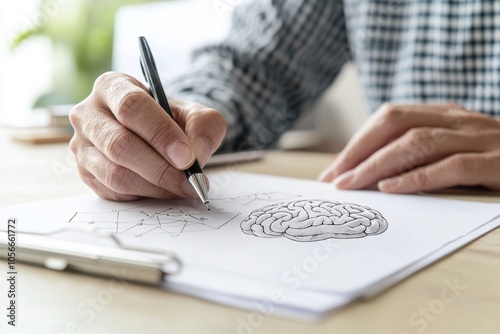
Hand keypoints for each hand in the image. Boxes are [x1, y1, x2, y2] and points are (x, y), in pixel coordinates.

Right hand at [69, 72, 226, 200]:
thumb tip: (197, 154)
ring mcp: (82, 146)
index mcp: (113, 86)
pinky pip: (114, 191)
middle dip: (160, 168)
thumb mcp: (195, 114)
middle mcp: (88, 114)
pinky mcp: (85, 173)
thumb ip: (204, 126)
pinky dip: (144, 195)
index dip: (160, 133)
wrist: (157, 135)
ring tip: (182, 187)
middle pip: (119, 144)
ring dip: (155, 186)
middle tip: (190, 180)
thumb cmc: (171, 120)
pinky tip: (164, 189)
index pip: (131, 107)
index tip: (188, 157)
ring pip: (115, 174)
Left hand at [319, 103, 499, 192]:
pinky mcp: (497, 163)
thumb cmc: (491, 161)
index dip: (357, 142)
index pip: (389, 117)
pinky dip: (417, 178)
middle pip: (396, 123)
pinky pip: (451, 167)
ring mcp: (480, 139)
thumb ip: (418, 154)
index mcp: (444, 114)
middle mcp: (458, 120)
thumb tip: (368, 174)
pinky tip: (392, 189)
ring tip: (352, 185)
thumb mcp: (452, 149)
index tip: (333, 170)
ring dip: (378, 165)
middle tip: (334, 179)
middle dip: (359, 151)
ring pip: (417, 142)